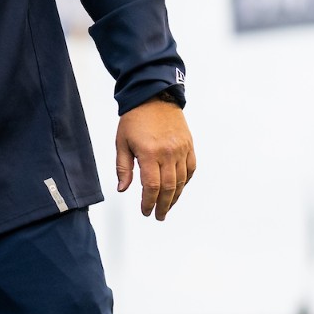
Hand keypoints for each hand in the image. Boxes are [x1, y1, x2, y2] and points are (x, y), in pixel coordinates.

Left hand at [115, 98, 195, 220]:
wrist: (154, 97)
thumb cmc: (135, 119)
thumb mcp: (122, 143)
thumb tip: (123, 189)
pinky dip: (186, 182)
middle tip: (158, 215)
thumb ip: (123, 168)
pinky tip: (179, 189)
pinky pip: (191, 169)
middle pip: (168, 187)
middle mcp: (168, 152)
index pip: (151, 186)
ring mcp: (181, 149)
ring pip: (182, 181)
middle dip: (163, 205)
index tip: (145, 211)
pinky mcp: (189, 145)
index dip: (148, 202)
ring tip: (167, 207)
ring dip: (175, 197)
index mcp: (149, 153)